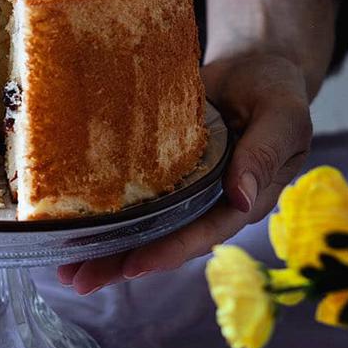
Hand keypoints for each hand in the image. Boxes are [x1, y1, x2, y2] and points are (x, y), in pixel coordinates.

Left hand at [58, 0, 336, 293]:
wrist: (255, 67)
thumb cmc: (274, 91)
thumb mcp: (281, 118)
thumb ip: (263, 155)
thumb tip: (240, 200)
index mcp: (244, 198)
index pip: (205, 232)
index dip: (169, 250)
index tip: (133, 266)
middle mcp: (211, 202)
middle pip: (167, 240)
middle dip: (124, 262)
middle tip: (80, 279)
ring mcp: (186, 190)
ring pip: (146, 227)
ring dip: (107, 249)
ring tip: (66, 269)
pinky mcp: (164, 172)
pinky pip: (136, 198)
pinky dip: (106, 213)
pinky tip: (73, 226)